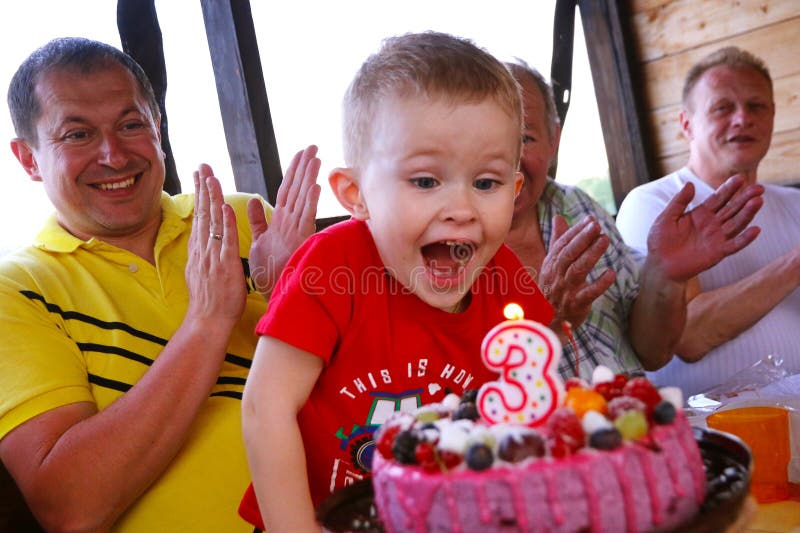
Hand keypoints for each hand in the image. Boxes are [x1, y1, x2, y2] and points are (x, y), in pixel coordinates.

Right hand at [186, 164, 246, 323]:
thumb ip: (205, 254)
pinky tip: (225, 207)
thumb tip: (205, 242)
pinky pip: (225, 240)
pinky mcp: (224, 265)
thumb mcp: (204, 272)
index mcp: (200, 250)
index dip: (200, 195)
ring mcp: (212, 256)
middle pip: (202, 212)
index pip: (200, 216)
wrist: (207, 321)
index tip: (201, 175)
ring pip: (212, 222)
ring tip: (212, 176)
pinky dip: (225, 223)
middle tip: (203, 165)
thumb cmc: (210, 301)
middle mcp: (203, 249)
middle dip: (203, 188)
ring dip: (212, 198)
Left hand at [248, 145, 321, 295]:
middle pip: (297, 189)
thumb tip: (252, 201)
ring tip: (315, 158)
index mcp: (282, 221)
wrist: (273, 294)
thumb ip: (258, 221)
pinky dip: (310, 203)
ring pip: (303, 200)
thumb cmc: (269, 271)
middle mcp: (291, 223)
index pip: (287, 191)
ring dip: (309, 179)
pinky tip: (314, 187)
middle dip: (304, 167)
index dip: (293, 171)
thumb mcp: (260, 240)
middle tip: (312, 145)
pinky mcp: (300, 242)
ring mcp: (297, 231)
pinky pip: (305, 220)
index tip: (300, 153)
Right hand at [540, 215, 614, 327]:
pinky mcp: (576, 305)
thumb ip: (558, 240)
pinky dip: (599, 284)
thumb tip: (558, 217)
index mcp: (551, 264)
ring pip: (578, 270)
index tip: (590, 219)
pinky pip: (588, 294)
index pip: (562, 244)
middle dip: (582, 238)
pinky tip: (611, 273)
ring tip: (605, 240)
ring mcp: (566, 290)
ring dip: (591, 254)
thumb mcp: (552, 263)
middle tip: (596, 225)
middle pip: (569, 254)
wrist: (547, 320)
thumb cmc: (553, 287)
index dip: (575, 231)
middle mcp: (556, 275)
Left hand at [646, 175, 763, 281]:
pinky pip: (734, 245)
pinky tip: (756, 230)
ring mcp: (716, 238)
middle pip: (732, 208)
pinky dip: (745, 239)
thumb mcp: (666, 218)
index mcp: (701, 213)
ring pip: (736, 224)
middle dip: (745, 198)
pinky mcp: (718, 252)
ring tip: (758, 202)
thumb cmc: (660, 241)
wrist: (659, 265)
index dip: (729, 188)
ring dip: (748, 213)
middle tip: (759, 188)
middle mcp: (712, 224)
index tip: (740, 178)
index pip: (718, 198)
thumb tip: (690, 184)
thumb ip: (679, 202)